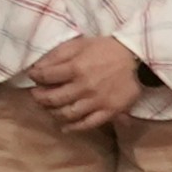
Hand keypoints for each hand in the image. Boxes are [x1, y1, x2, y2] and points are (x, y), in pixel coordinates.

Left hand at [30, 35, 145, 131]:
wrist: (138, 58)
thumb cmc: (106, 49)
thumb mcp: (80, 44)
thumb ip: (57, 55)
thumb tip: (37, 68)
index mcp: (76, 68)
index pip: (45, 77)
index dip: (35, 77)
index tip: (34, 77)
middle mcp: (84, 87)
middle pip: (52, 99)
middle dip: (39, 97)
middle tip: (37, 95)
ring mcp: (97, 102)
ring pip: (67, 114)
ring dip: (53, 113)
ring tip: (49, 108)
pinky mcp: (109, 111)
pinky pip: (88, 124)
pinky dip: (73, 128)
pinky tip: (64, 127)